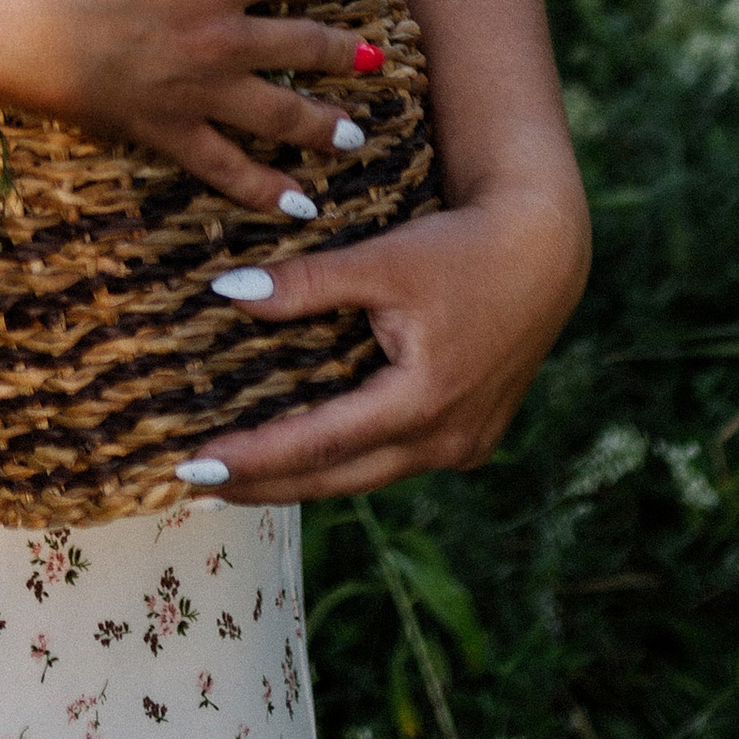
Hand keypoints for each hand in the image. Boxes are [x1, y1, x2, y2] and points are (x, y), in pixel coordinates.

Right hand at [0, 0, 368, 215]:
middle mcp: (221, 36)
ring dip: (324, 125)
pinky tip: (298, 206)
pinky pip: (226, 167)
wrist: (18, 17)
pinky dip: (264, 190)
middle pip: (300, 45)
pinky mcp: (168, 131)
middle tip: (374, 59)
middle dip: (342, 51)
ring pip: (279, 113)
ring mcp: (198, 91)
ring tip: (355, 137)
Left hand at [178, 179, 591, 503]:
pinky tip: (308, 454)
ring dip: (304, 477)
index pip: (318, 443)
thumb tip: (226, 292)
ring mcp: (461, 446)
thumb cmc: (462, 250)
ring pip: (366, 474)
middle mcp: (444, 441)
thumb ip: (306, 284)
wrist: (544, 251)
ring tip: (237, 479)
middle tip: (195, 488)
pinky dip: (347, 458)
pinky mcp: (469, 437)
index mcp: (421, 403)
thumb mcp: (381, 260)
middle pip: (338, 476)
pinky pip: (393, 458)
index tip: (193, 469)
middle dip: (265, 485)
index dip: (253, 459)